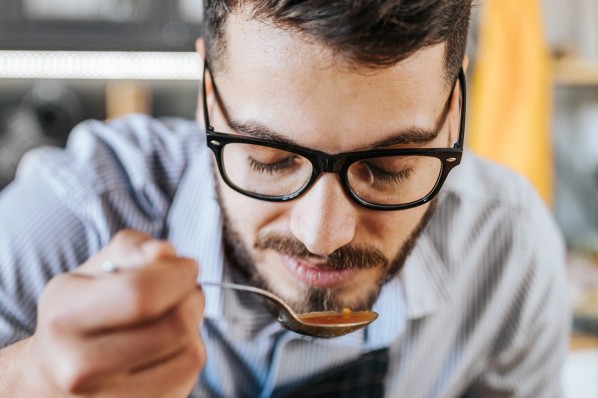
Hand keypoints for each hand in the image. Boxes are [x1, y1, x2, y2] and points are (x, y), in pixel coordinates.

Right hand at [22, 230, 204, 397]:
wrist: (53, 376)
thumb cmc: (81, 313)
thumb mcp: (92, 271)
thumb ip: (130, 249)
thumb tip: (164, 252)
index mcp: (65, 316)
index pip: (143, 293)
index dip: (179, 274)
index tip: (187, 267)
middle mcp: (79, 365)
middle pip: (176, 326)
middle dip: (193, 297)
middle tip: (186, 290)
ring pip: (190, 354)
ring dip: (195, 327)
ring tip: (175, 317)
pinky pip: (188, 378)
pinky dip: (187, 355)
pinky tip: (168, 347)